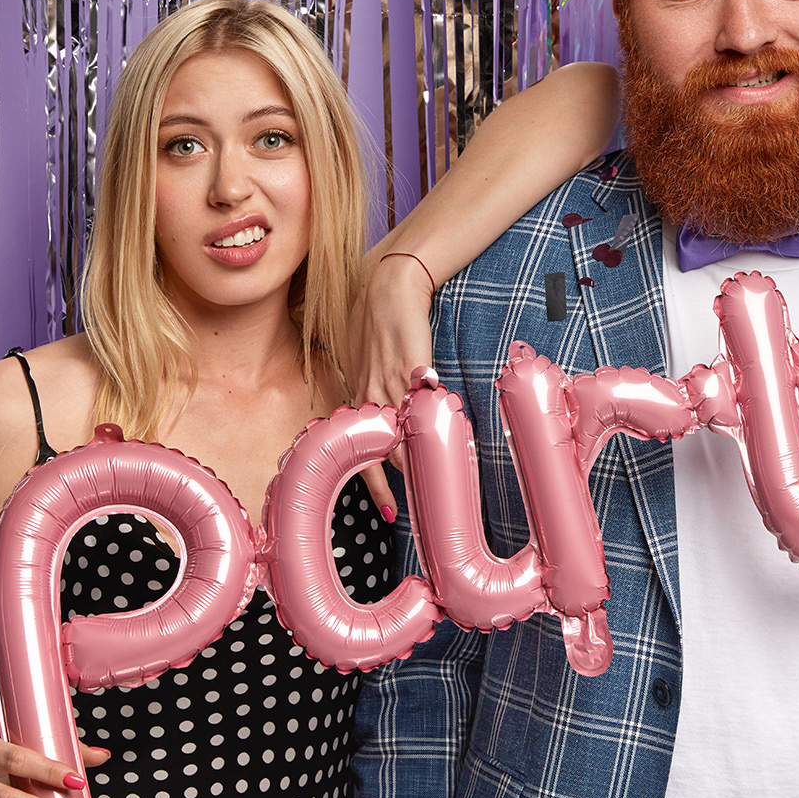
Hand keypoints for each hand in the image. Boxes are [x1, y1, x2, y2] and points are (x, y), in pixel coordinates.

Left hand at [344, 255, 438, 519]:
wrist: (388, 285)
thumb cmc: (380, 324)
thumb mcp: (371, 363)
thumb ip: (380, 392)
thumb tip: (396, 419)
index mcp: (359, 398)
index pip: (362, 452)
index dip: (373, 484)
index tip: (386, 512)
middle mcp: (370, 394)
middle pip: (381, 452)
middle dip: (391, 484)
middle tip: (401, 513)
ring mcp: (388, 381)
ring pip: (399, 433)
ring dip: (412, 461)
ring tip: (428, 482)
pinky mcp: (410, 366)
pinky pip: (418, 402)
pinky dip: (427, 423)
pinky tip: (439, 439)